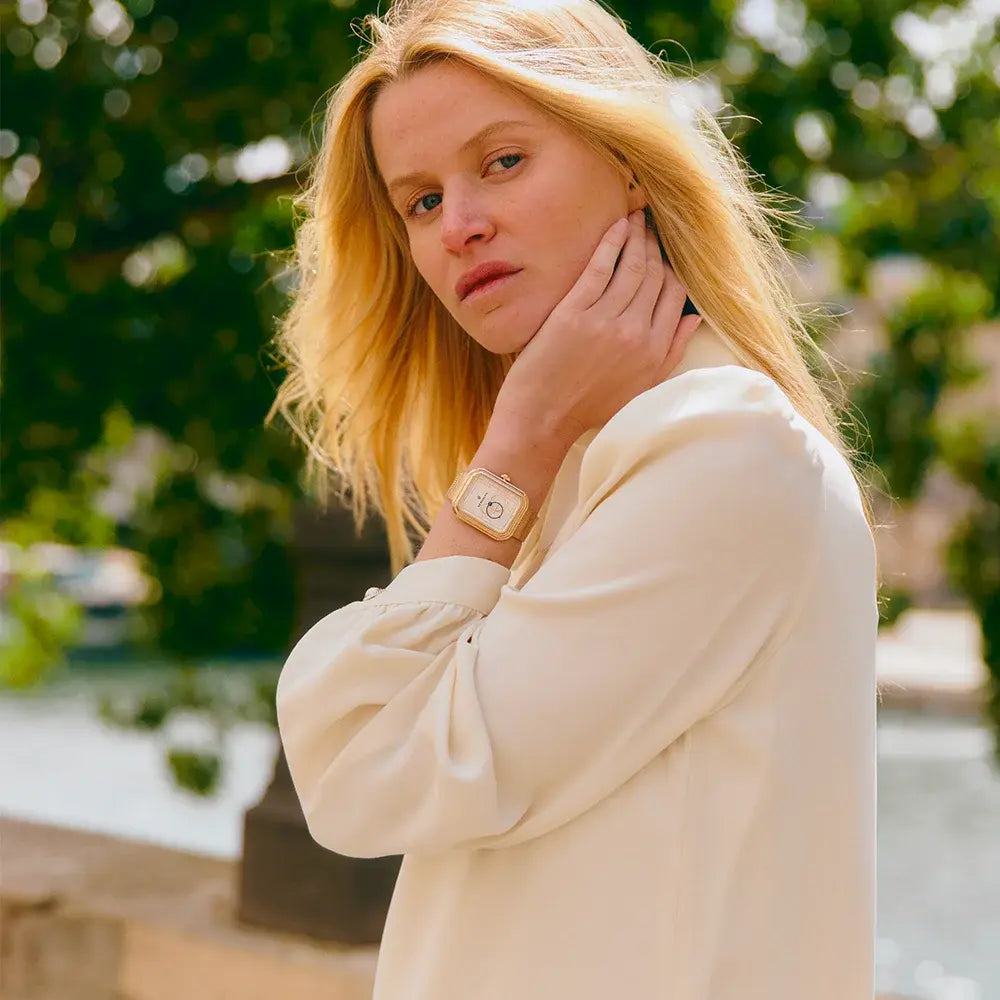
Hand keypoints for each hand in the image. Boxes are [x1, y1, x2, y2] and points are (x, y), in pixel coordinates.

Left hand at [491, 209, 701, 445]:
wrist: (542, 420)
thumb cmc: (587, 408)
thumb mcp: (641, 389)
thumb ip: (671, 353)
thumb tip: (694, 319)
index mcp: (655, 352)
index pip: (674, 295)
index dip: (671, 267)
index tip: (664, 251)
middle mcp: (636, 334)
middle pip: (655, 275)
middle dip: (655, 244)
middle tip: (651, 224)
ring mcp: (605, 321)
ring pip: (632, 266)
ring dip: (637, 236)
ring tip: (636, 217)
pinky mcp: (573, 313)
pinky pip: (599, 267)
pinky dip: (611, 242)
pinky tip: (616, 226)